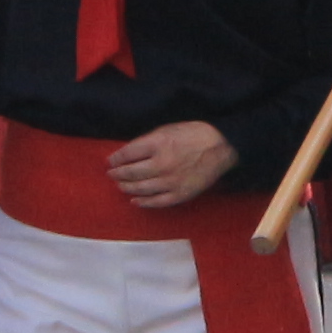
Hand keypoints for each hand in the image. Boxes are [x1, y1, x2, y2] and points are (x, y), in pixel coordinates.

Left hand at [106, 120, 236, 208]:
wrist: (221, 147)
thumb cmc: (194, 134)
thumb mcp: (167, 130)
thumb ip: (147, 141)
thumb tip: (128, 153)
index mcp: (158, 144)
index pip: (128, 154)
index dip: (116, 159)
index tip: (110, 162)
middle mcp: (162, 164)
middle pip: (131, 173)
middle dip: (118, 174)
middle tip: (111, 175)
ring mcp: (171, 181)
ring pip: (141, 189)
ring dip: (127, 187)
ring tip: (120, 185)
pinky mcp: (180, 194)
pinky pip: (157, 202)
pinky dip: (143, 202)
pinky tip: (135, 201)